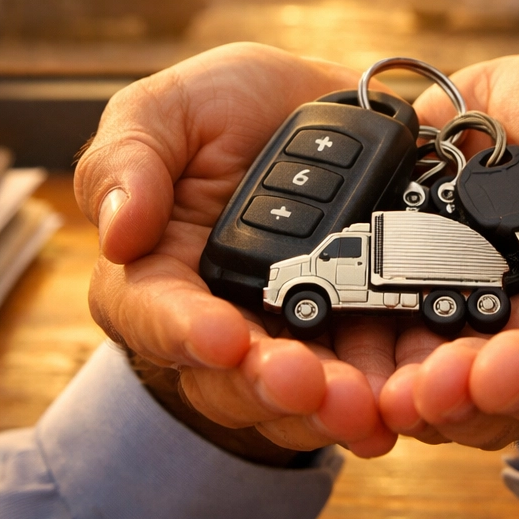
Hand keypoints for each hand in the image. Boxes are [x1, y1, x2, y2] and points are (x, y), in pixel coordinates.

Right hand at [74, 43, 397, 461]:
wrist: (335, 109)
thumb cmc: (234, 109)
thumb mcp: (169, 109)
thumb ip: (129, 158)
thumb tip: (116, 232)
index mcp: (161, 268)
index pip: (151, 315)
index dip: (181, 332)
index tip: (221, 337)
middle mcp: (223, 317)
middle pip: (228, 380)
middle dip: (269, 386)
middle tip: (306, 383)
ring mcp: (295, 331)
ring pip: (297, 398)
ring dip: (328, 409)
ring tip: (363, 404)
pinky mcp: (358, 332)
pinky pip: (366, 380)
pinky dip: (384, 397)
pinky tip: (402, 404)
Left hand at [379, 40, 518, 461]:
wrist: (508, 107)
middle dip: (504, 388)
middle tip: (458, 381)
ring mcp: (507, 330)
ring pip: (483, 394)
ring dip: (445, 402)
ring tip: (405, 393)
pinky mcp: (444, 319)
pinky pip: (419, 367)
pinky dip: (392, 382)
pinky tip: (371, 389)